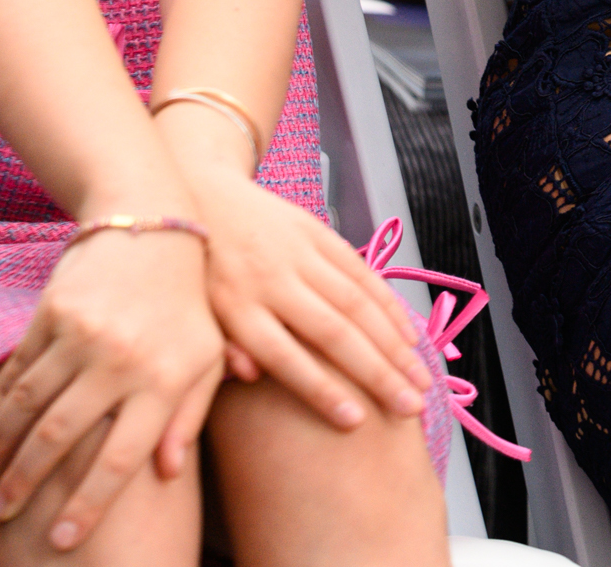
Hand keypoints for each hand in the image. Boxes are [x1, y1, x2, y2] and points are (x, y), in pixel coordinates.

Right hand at [0, 225, 224, 549]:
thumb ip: (190, 417)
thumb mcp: (207, 358)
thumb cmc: (187, 304)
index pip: (119, 460)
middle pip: (61, 438)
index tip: (63, 540)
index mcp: (163, 380)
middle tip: (2, 514)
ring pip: (28, 407)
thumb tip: (168, 473)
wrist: (151, 225)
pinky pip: (18, 371)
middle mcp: (120, 360)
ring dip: (0, 450)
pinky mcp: (51, 313)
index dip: (88, 506)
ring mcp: (81, 335)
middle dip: (25, 484)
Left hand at [181, 153, 428, 428]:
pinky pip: (360, 271)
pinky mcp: (315, 231)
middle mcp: (270, 280)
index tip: (354, 421)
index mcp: (235, 307)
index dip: (319, 388)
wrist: (195, 190)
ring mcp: (297, 252)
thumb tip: (247, 378)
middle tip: (410, 409)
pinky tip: (410, 337)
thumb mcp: (190, 317)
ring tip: (420, 382)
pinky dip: (389, 305)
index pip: (282, 355)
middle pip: (330, 332)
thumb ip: (212, 356)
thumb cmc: (194, 273)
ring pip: (355, 302)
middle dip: (375, 373)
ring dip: (393, 344)